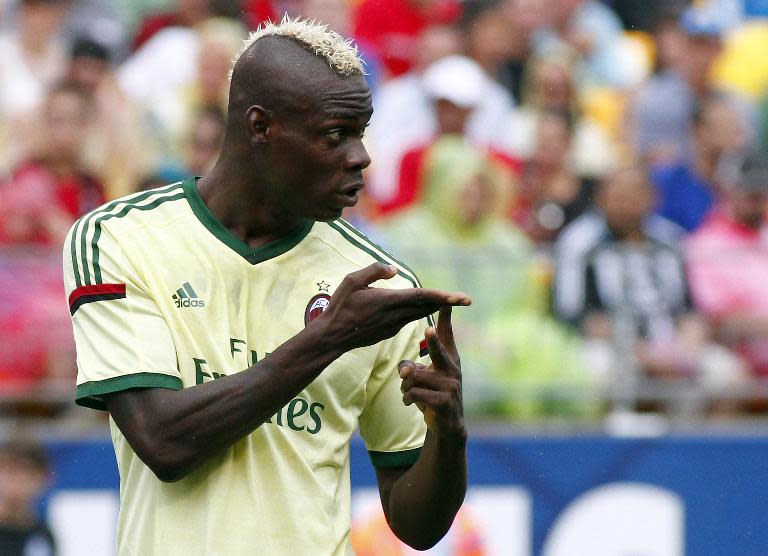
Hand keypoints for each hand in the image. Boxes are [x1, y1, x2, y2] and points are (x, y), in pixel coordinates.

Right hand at [317, 263, 469, 351]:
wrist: (333, 337)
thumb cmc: (340, 307)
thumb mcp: (352, 281)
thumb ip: (374, 271)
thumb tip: (394, 269)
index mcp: (388, 301)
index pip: (421, 297)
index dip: (442, 297)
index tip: (460, 298)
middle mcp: (395, 315)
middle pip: (426, 307)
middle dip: (447, 303)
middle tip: (467, 299)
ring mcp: (393, 325)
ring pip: (419, 314)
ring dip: (435, 306)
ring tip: (451, 301)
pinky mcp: (389, 331)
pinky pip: (409, 319)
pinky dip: (420, 312)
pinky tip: (425, 307)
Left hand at [399, 306, 465, 440]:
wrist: (447, 424)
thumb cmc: (432, 393)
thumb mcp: (423, 377)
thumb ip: (412, 368)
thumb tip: (406, 371)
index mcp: (449, 359)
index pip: (447, 335)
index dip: (446, 318)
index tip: (446, 302)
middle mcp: (452, 369)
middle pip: (439, 351)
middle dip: (433, 340)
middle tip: (429, 329)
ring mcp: (450, 385)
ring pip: (414, 377)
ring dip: (405, 386)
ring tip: (410, 392)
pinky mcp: (444, 401)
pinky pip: (414, 393)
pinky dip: (406, 398)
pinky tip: (411, 403)